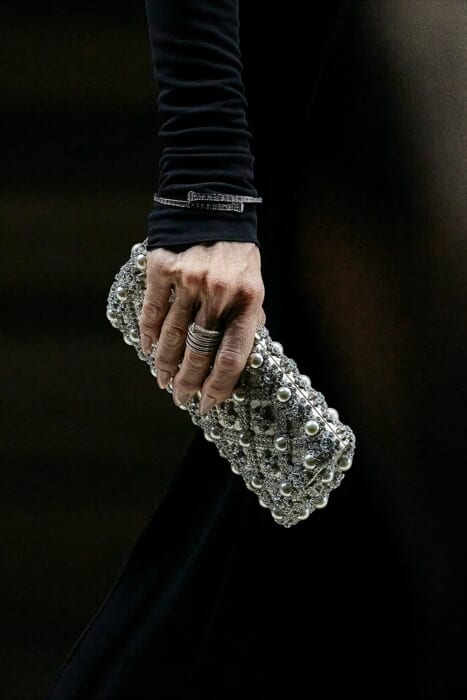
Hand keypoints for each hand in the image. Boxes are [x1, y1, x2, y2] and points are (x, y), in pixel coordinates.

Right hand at [138, 241, 265, 413]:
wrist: (213, 206)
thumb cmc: (237, 254)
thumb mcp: (254, 285)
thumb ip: (247, 321)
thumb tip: (235, 361)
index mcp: (247, 301)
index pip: (232, 358)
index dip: (219, 387)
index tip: (207, 404)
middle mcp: (218, 294)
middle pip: (199, 352)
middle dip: (189, 382)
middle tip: (181, 399)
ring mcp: (189, 281)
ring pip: (172, 337)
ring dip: (165, 365)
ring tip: (163, 382)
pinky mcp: (163, 269)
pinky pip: (153, 311)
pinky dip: (149, 335)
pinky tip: (149, 350)